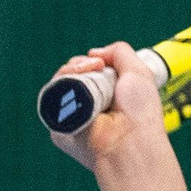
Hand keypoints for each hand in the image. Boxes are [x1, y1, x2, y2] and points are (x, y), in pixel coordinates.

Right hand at [46, 43, 170, 169]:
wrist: (130, 139)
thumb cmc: (140, 112)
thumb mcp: (138, 72)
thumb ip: (119, 52)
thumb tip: (93, 53)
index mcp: (106, 97)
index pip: (87, 72)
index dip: (90, 62)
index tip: (101, 62)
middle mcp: (88, 106)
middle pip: (70, 74)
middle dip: (80, 63)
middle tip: (96, 66)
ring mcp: (72, 115)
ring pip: (58, 82)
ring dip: (71, 69)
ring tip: (89, 71)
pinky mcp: (58, 125)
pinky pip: (50, 97)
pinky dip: (60, 83)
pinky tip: (75, 84)